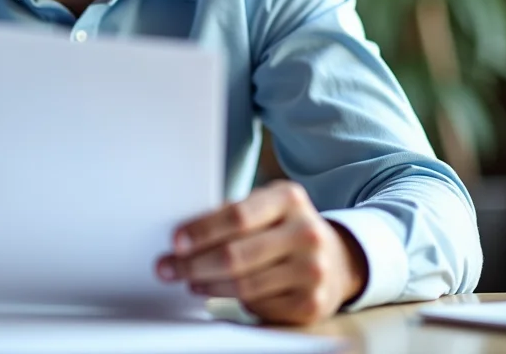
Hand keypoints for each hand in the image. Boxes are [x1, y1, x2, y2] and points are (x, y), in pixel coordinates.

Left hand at [156, 180, 367, 325]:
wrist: (337, 261)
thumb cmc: (285, 230)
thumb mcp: (267, 208)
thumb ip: (231, 214)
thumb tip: (182, 235)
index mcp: (289, 198)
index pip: (237, 215)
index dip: (202, 230)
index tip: (175, 242)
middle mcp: (306, 233)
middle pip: (235, 254)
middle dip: (193, 264)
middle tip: (168, 268)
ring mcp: (312, 270)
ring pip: (243, 286)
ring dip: (207, 286)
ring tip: (190, 281)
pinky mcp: (310, 304)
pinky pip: (258, 307)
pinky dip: (233, 302)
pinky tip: (220, 293)